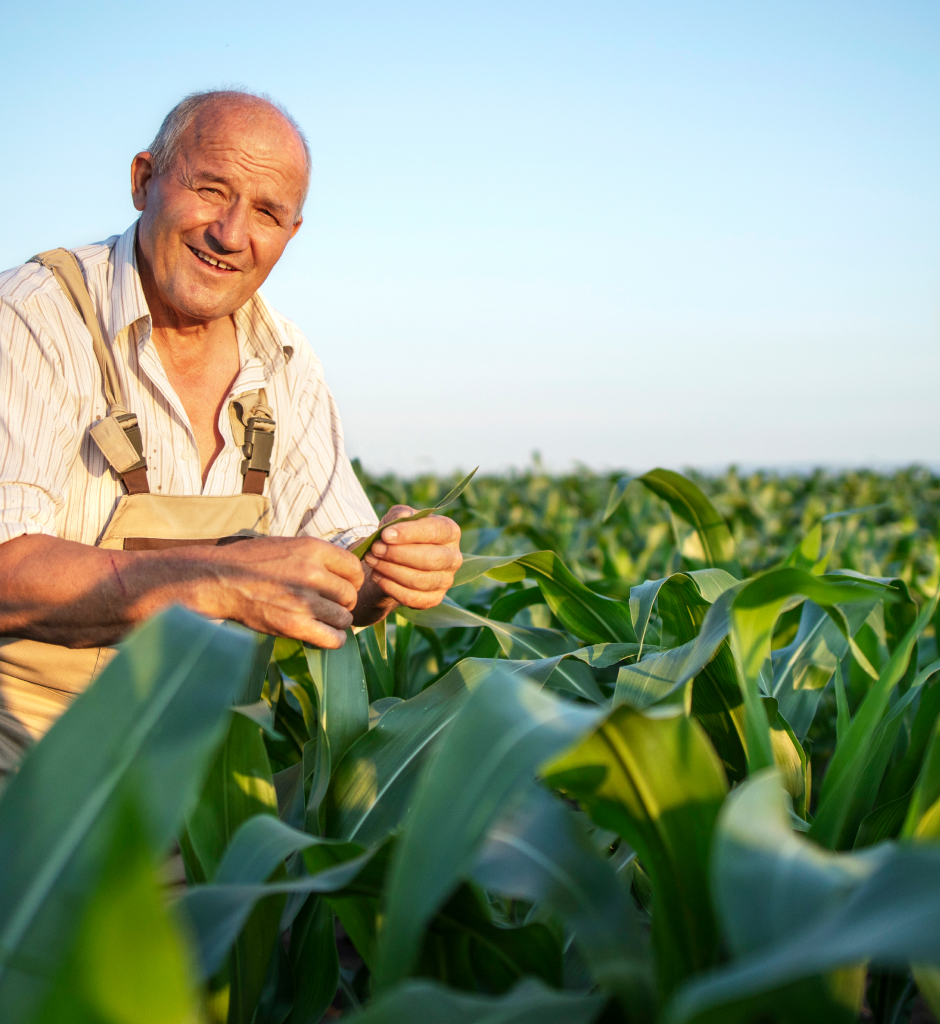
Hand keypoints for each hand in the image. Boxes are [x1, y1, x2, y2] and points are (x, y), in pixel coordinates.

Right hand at [197, 536, 363, 647]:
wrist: (220, 579)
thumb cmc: (253, 561)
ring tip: (322, 619)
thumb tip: (347, 572)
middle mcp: (312, 573)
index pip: (354, 568)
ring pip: (344, 618)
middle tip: (328, 605)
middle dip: (342, 602)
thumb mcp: (290, 545)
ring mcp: (304, 601)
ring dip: (336, 621)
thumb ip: (318, 557)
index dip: (351, 580)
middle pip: (350, 595)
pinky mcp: (294, 625)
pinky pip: (333, 638)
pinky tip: (326, 635)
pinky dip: (334, 639)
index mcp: (313, 549)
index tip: (341, 585)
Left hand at [362, 505, 461, 610]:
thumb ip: (399, 514)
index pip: (434, 531)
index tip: (385, 535)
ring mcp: (446, 580)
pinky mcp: (434, 599)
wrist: (396, 560)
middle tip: (374, 549)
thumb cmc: (400, 534)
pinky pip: (412, 598)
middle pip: (429, 559)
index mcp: (450, 532)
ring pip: (419, 580)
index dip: (409, 533)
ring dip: (390, 571)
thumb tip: (403, 517)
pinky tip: (376, 576)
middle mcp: (453, 557)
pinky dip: (391, 588)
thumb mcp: (397, 518)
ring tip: (371, 561)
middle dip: (397, 554)